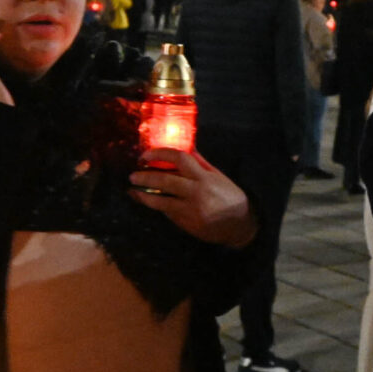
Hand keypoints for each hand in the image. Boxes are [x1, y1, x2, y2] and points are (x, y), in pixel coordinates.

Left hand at [130, 148, 257, 246]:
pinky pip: (168, 213)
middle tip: (133, 175)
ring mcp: (190, 210)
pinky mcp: (187, 224)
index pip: (179, 158)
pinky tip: (151, 202)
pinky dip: (158, 207)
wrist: (240, 225)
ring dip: (143, 196)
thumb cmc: (229, 196)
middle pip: (165, 181)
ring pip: (161, 201)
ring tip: (133, 192)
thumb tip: (184, 146)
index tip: (146, 155)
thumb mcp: (217, 175)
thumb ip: (199, 162)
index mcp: (204, 177)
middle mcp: (196, 192)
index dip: (160, 154)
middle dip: (145, 177)